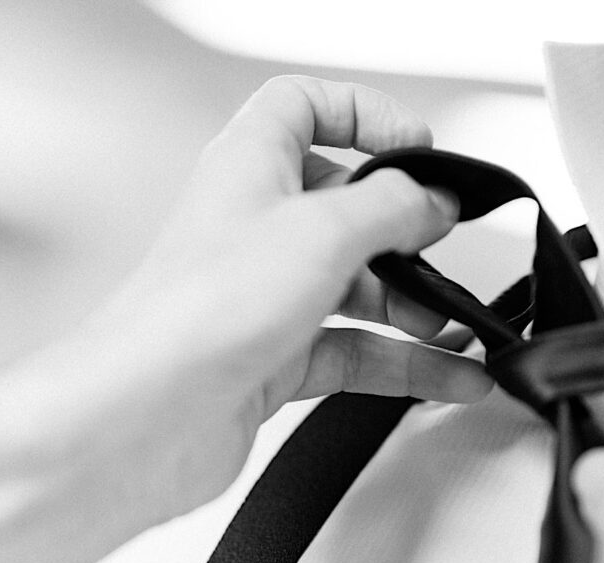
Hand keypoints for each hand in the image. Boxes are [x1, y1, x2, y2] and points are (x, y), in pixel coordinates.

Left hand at [0, 76, 488, 562]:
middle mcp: (250, 227)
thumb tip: (430, 201)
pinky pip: (351, 350)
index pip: (303, 107)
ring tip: (457, 326)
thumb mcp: (323, 230)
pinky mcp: (269, 360)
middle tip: (444, 246)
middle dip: (403, 230)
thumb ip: (392, 208)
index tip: (417, 146)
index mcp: (247, 166)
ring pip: (352, 286)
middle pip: (342, 206)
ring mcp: (259, 296)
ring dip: (411, 305)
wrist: (146, 415)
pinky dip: (402, 363)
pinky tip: (447, 376)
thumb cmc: (199, 312)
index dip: (363, 114)